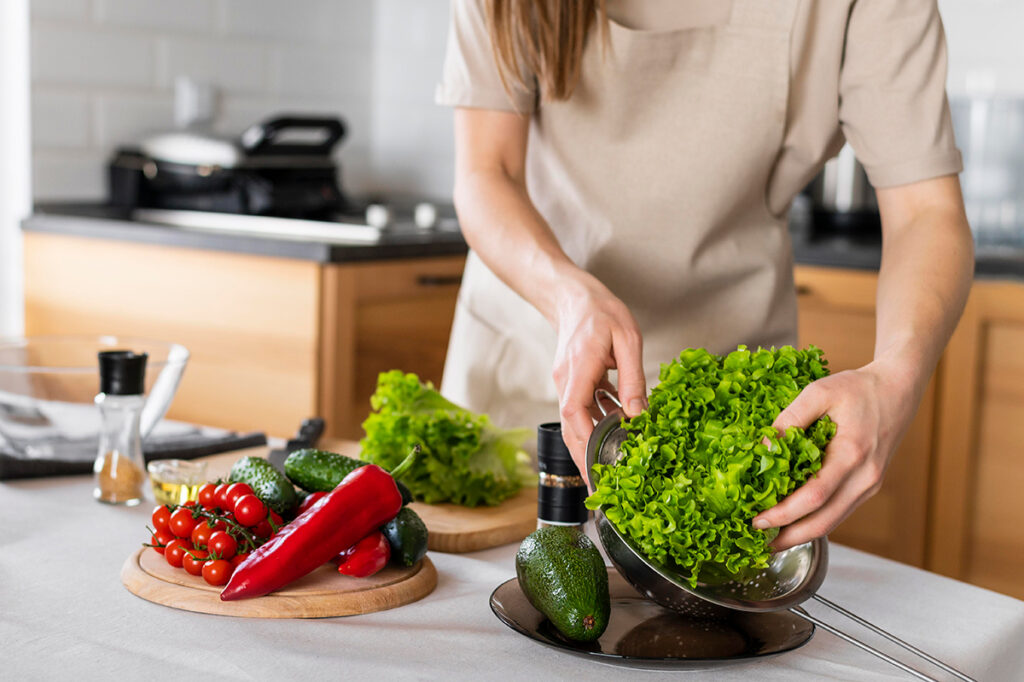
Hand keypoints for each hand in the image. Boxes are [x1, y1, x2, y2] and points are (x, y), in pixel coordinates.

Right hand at [551, 275, 646, 479]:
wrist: (574, 296)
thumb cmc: (602, 311)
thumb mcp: (628, 340)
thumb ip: (633, 379)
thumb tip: (639, 416)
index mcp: (579, 368)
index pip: (573, 413)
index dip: (584, 442)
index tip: (596, 467)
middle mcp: (565, 380)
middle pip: (569, 428)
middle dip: (583, 459)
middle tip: (599, 489)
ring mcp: (566, 382)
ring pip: (575, 422)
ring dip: (590, 445)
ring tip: (610, 470)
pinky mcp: (572, 382)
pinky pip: (581, 410)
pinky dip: (595, 424)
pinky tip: (615, 432)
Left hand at [751, 356, 921, 550]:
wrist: (898, 389)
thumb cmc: (858, 388)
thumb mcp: (819, 392)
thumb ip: (790, 418)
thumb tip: (764, 447)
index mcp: (852, 453)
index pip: (814, 496)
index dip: (784, 513)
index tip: (757, 520)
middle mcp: (865, 477)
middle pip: (825, 521)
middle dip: (790, 536)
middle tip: (759, 541)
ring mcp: (870, 485)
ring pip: (834, 521)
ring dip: (802, 534)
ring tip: (771, 537)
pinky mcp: (869, 486)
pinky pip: (840, 511)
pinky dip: (816, 521)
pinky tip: (794, 520)